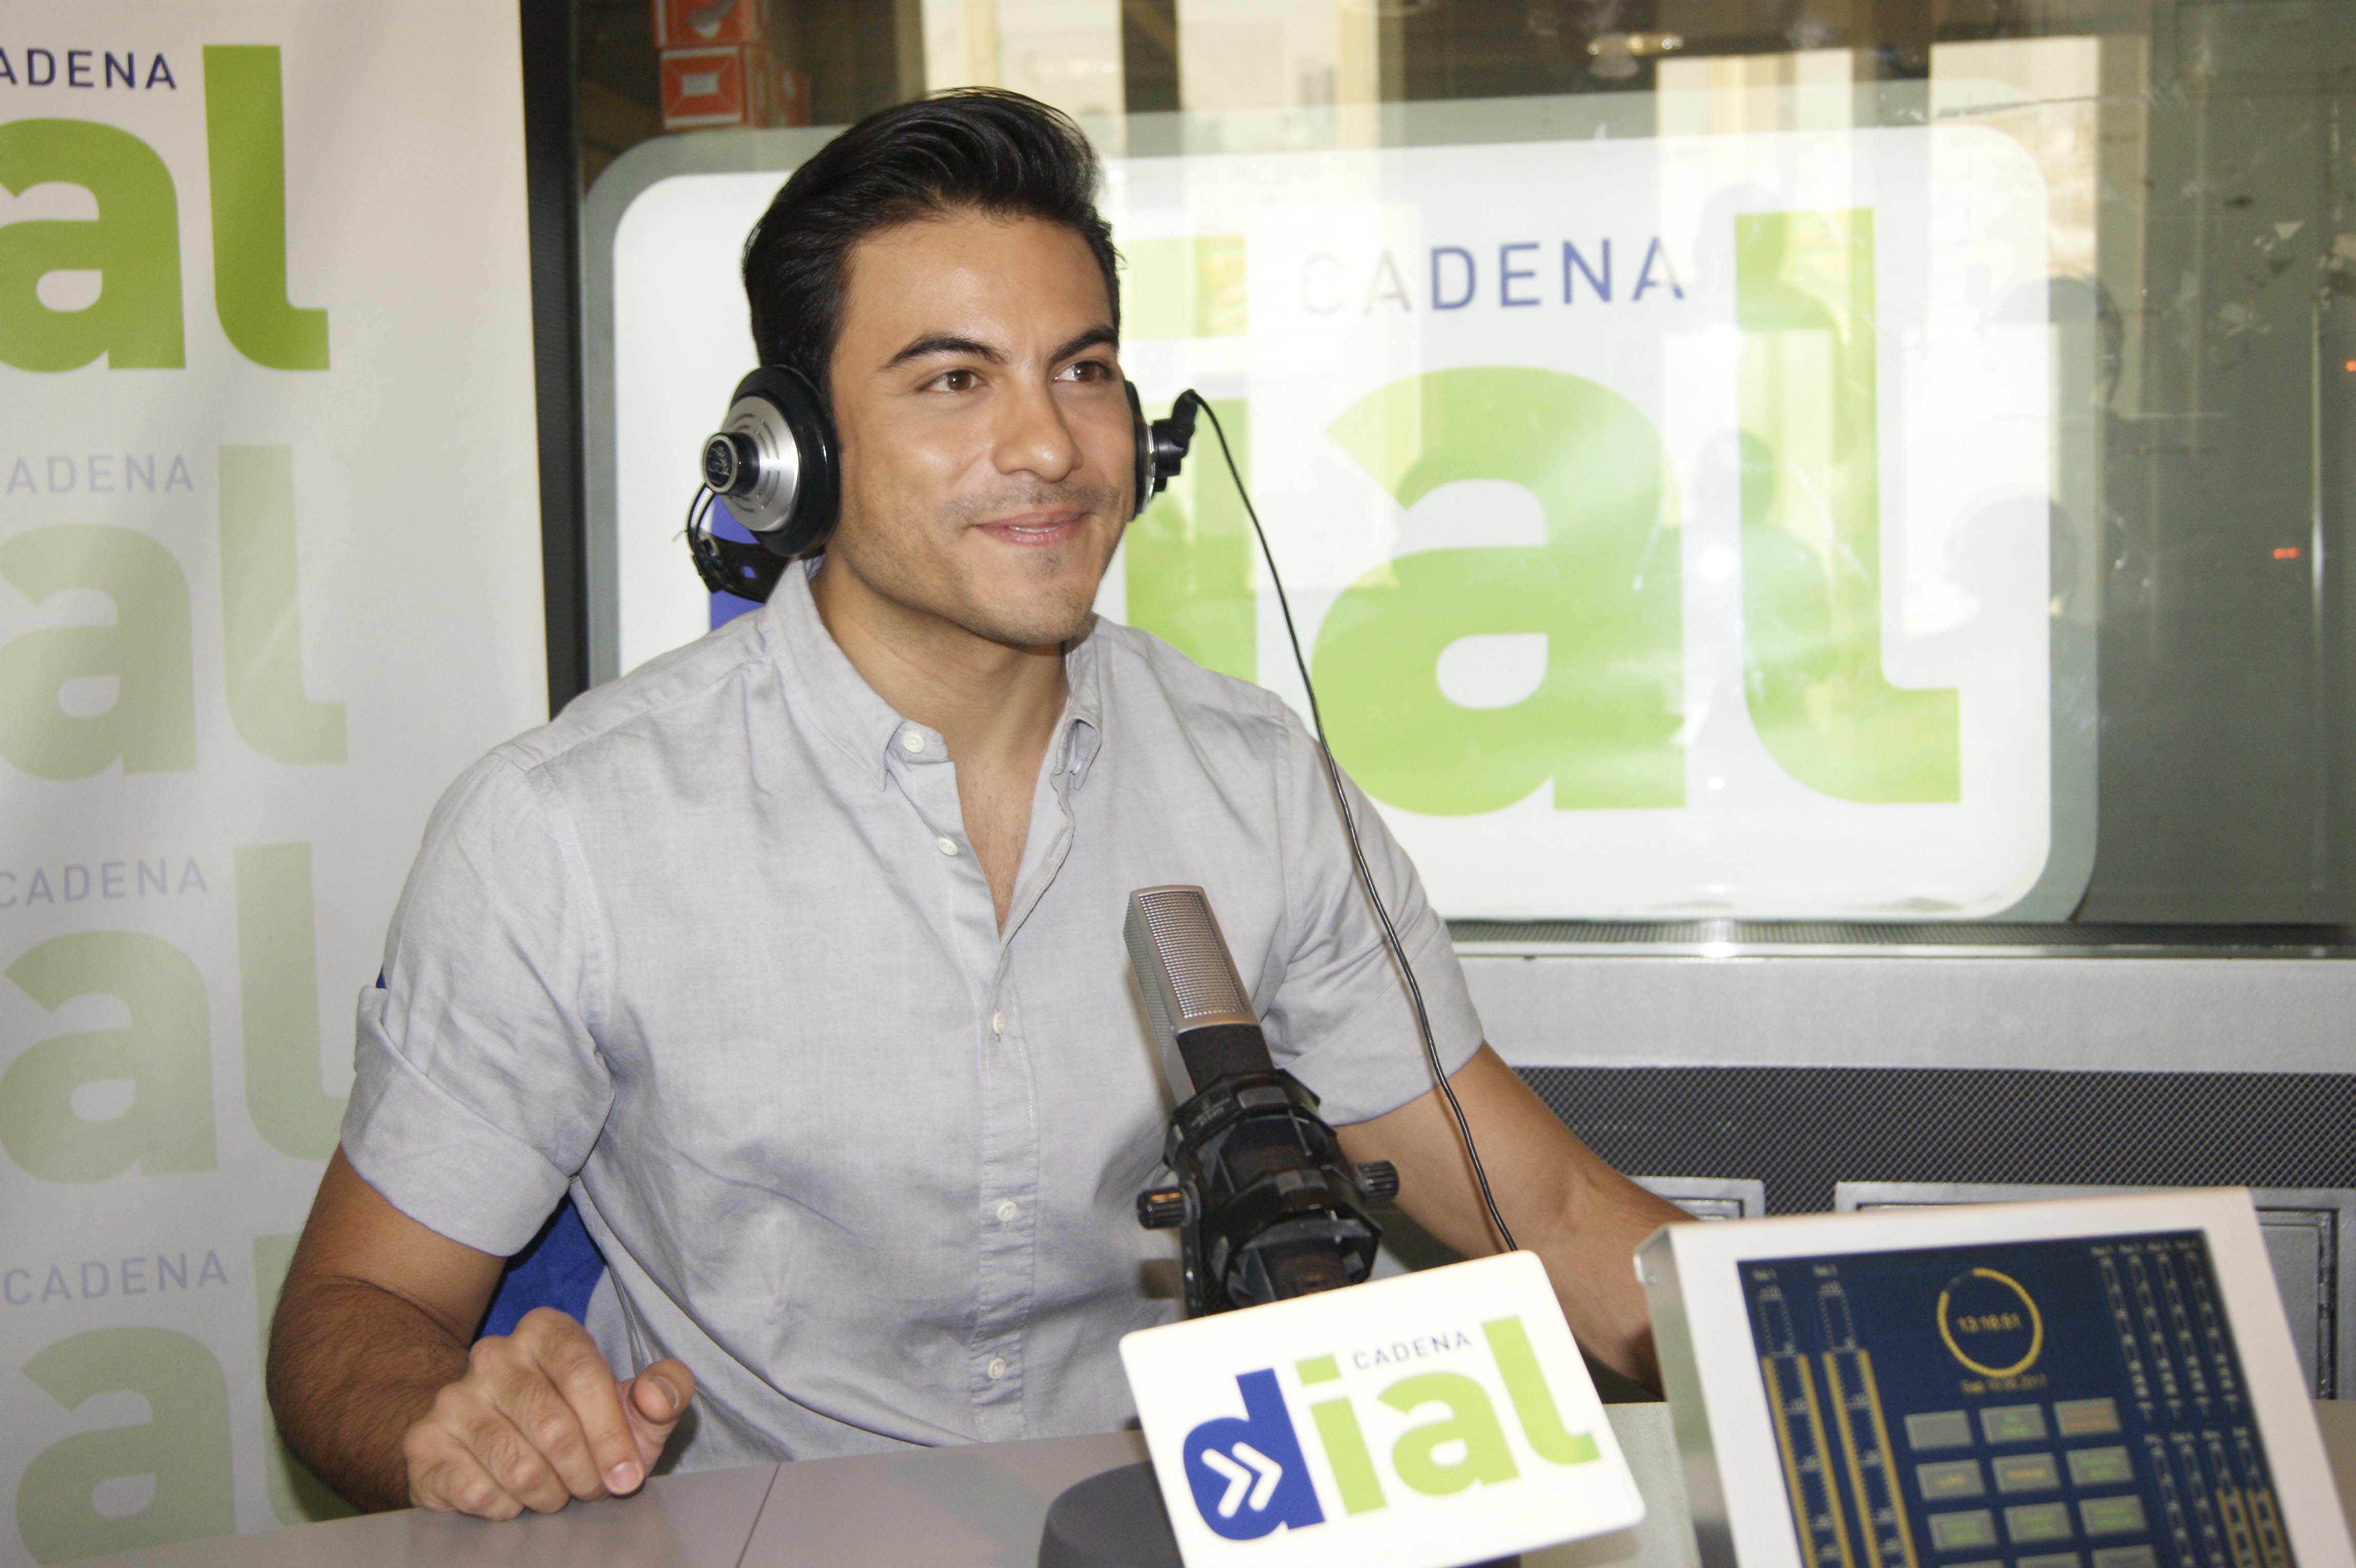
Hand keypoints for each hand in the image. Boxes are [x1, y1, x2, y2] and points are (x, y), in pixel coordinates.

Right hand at [401, 1306, 694, 1518]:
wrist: (493, 1450)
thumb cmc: (579, 1425)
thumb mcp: (633, 1409)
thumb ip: (665, 1392)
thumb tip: (656, 1397)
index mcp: (546, 1330)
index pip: (585, 1374)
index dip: (612, 1434)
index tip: (628, 1475)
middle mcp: (492, 1354)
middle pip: (553, 1424)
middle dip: (584, 1472)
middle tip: (591, 1489)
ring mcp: (452, 1397)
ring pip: (518, 1465)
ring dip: (549, 1494)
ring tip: (555, 1492)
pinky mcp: (424, 1443)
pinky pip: (477, 1491)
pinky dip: (507, 1507)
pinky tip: (513, 1497)